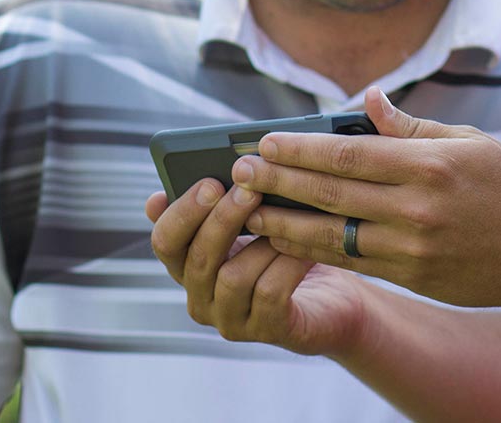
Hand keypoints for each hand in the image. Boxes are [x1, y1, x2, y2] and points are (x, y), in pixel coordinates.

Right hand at [146, 179, 372, 357]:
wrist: (335, 298)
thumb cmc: (288, 250)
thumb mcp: (255, 224)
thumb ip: (227, 202)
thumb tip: (208, 170)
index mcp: (189, 266)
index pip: (165, 242)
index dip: (181, 212)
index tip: (207, 182)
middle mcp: (201, 297)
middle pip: (197, 259)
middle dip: (223, 219)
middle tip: (249, 188)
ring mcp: (231, 320)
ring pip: (232, 278)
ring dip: (261, 242)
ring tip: (285, 217)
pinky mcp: (266, 331)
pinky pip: (269, 293)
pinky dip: (287, 264)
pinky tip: (305, 246)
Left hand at [236, 87, 500, 309]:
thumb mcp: (469, 141)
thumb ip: (411, 126)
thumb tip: (368, 98)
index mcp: (430, 164)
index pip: (348, 154)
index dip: (300, 148)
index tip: (265, 140)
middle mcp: (418, 208)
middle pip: (331, 193)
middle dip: (279, 180)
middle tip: (240, 170)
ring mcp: (414, 248)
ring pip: (333, 234)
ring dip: (284, 222)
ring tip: (249, 209)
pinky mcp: (414, 277)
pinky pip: (354, 261)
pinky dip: (315, 250)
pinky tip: (289, 240)